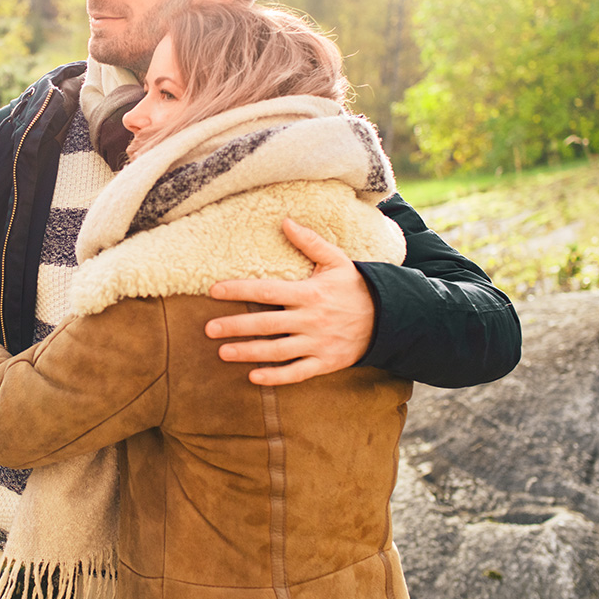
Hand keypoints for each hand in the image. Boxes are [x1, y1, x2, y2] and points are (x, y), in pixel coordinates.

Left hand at [206, 218, 375, 385]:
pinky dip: (275, 377)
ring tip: (222, 353)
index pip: (267, 291)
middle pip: (266, 324)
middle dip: (235, 327)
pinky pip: (296, 372)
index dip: (238, 290)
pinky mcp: (325, 363)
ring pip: (277, 351)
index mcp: (309, 293)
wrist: (389, 319)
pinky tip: (253, 377)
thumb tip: (285, 221)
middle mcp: (310, 319)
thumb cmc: (356, 287)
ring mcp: (317, 344)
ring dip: (248, 353)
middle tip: (208, 329)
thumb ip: (310, 242)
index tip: (213, 290)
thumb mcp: (337, 261)